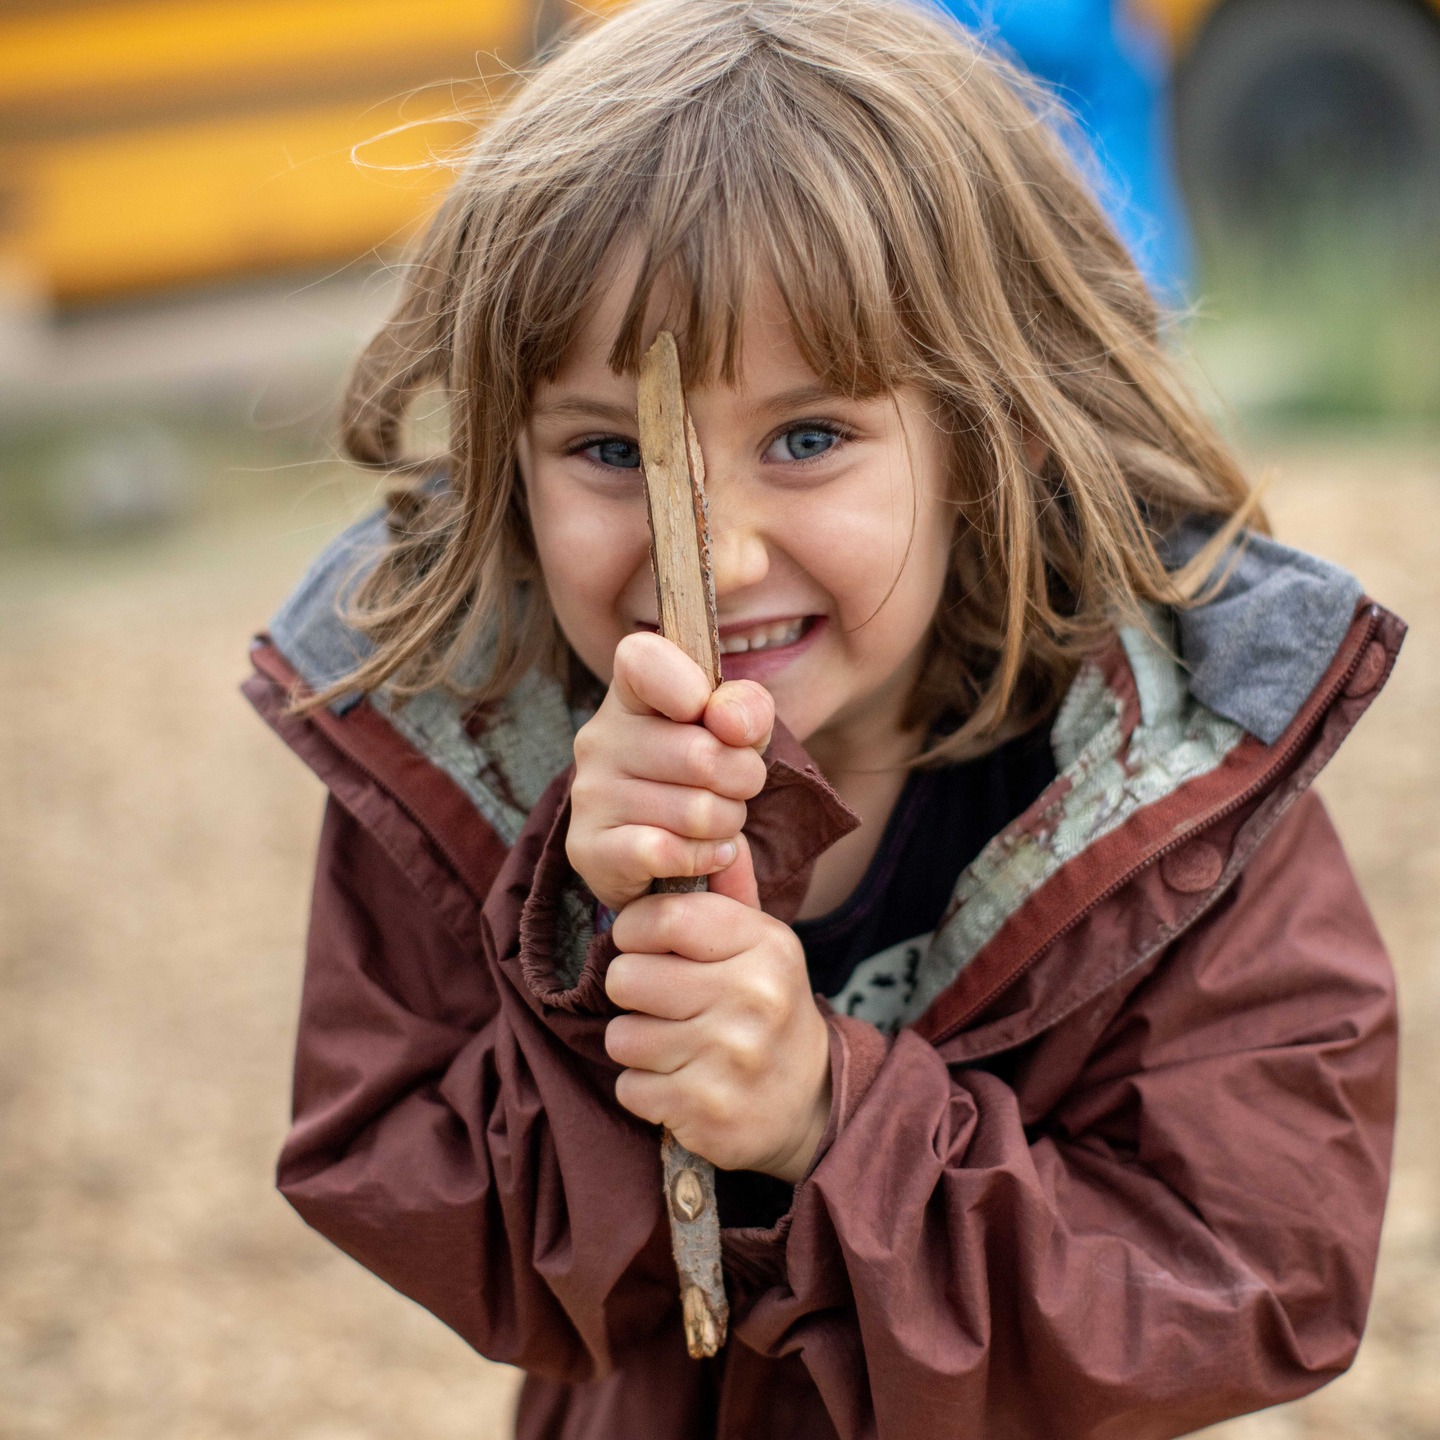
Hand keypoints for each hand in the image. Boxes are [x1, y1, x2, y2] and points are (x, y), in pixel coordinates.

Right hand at [568, 631, 773, 910]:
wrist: (661, 854)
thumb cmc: (702, 776)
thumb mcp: (737, 730)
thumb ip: (747, 708)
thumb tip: (727, 721)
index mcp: (629, 694)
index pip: (642, 658)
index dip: (689, 686)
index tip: (715, 720)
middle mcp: (598, 738)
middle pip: (701, 754)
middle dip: (743, 779)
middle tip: (734, 788)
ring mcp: (588, 794)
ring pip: (695, 811)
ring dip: (727, 825)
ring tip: (715, 823)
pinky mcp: (588, 849)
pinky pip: (665, 852)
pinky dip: (704, 858)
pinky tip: (706, 854)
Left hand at [604, 840, 831, 1182]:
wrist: (810, 1101)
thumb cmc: (768, 1007)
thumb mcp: (762, 944)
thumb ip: (731, 891)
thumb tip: (722, 831)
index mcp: (764, 945)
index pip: (662, 916)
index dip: (635, 930)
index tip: (647, 945)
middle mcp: (752, 997)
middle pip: (627, 977)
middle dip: (633, 992)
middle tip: (665, 1002)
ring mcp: (730, 1058)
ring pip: (622, 1036)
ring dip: (637, 1044)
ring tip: (675, 1043)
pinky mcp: (708, 1111)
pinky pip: (630, 1088)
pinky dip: (645, 1089)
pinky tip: (681, 1082)